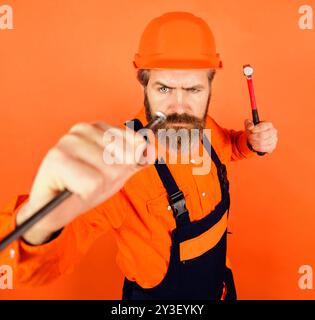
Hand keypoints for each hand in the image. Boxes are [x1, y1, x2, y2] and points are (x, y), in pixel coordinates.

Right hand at [16, 122, 153, 244]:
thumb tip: (152, 149)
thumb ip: (136, 161)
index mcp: (98, 128)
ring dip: (98, 187)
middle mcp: (83, 129)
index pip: (135, 143)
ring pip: (108, 171)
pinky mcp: (57, 159)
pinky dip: (87, 194)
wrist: (54, 209)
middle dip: (112, 177)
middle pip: (123, 159)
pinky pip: (92, 183)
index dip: (127, 164)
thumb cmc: (84, 187)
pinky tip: (73, 189)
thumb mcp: (117, 173)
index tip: (107, 171)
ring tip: (81, 185)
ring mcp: (68, 141)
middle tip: (93, 181)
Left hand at [244, 119, 277, 153]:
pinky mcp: (272, 146)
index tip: (251, 131)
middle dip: (253, 137)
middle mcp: (273, 131)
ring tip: (251, 141)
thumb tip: (251, 127)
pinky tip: (254, 146)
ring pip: (261, 143)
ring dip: (253, 142)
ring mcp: (274, 139)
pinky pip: (263, 148)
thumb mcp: (249, 125)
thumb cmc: (253, 130)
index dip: (255, 129)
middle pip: (261, 135)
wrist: (257, 138)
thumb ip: (249, 124)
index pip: (262, 127)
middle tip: (249, 137)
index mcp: (268, 124)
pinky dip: (256, 148)